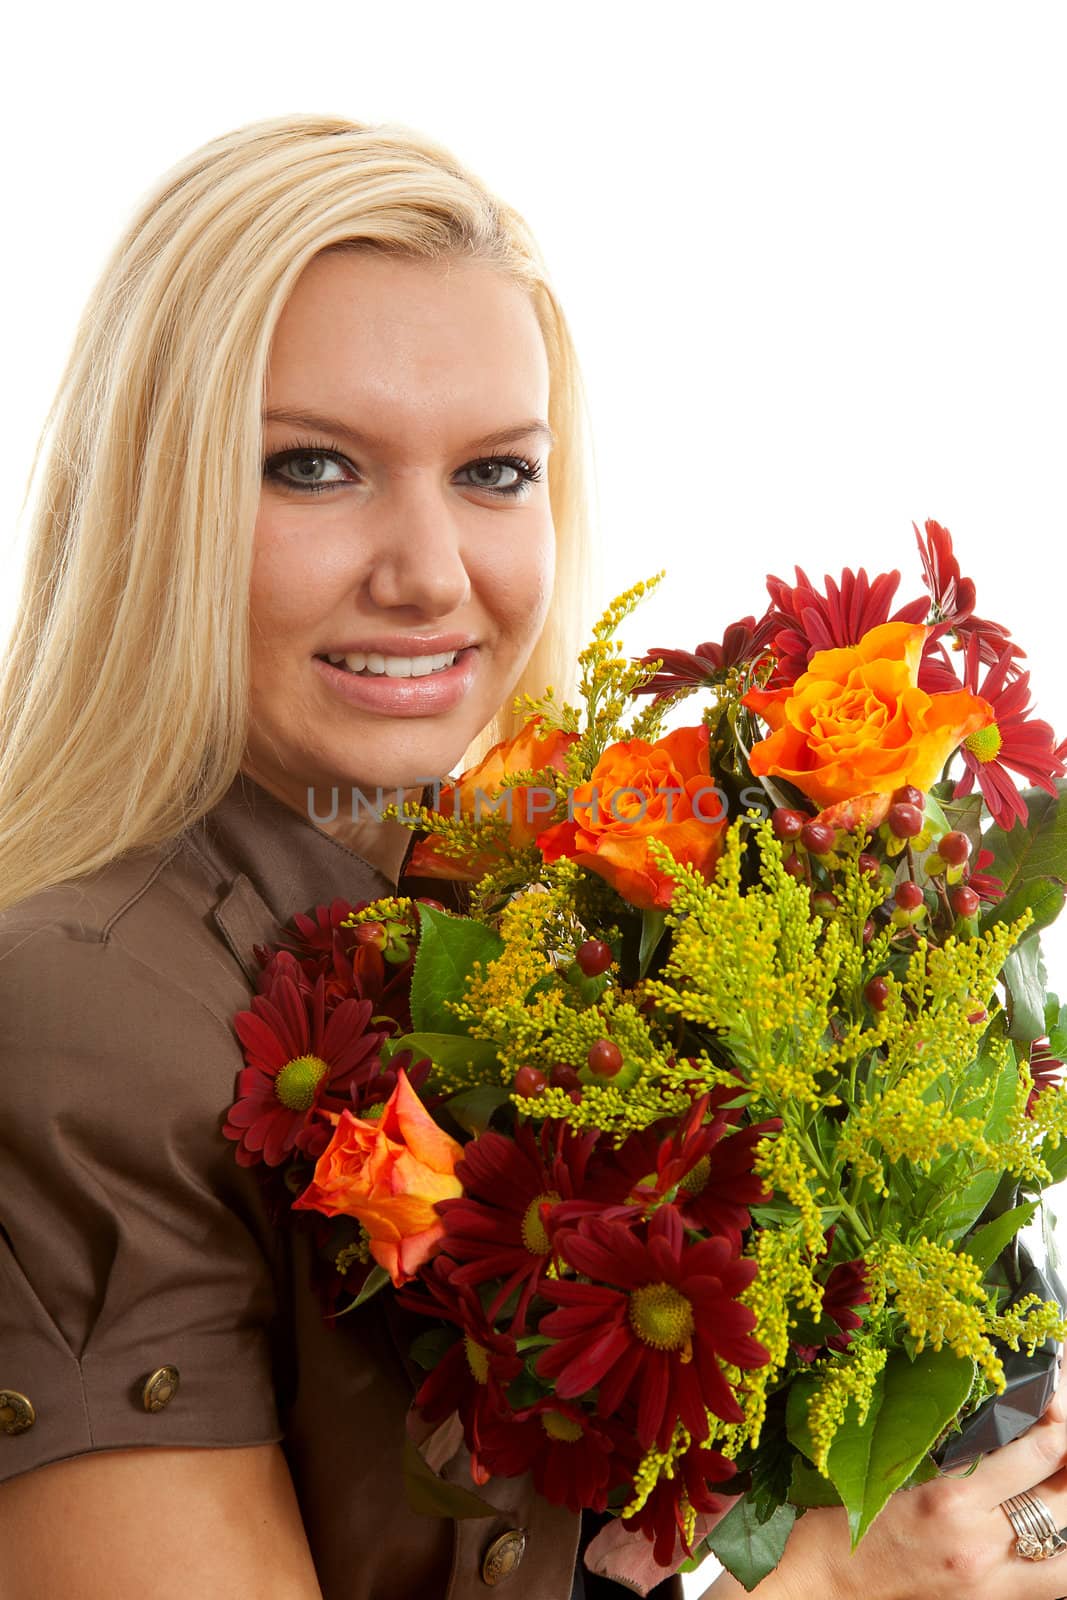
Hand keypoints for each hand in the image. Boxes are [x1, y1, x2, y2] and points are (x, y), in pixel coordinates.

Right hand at [703, 1367, 1066, 1599]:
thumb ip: (941, 1448)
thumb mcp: (887, 1469)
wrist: (822, 1584)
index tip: (1056, 1401)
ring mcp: (987, 1580)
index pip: (1034, 1456)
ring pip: (1066, 1550)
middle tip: (1064, 1431)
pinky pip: (1049, 1582)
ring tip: (1064, 1479)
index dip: (1057, 1422)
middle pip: (1061, 1501)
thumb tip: (985, 1417)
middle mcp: (978, 1543)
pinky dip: (1061, 1556)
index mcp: (948, 1500)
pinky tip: (1056, 1532)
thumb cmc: (840, 1518)